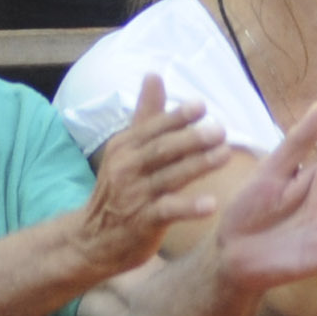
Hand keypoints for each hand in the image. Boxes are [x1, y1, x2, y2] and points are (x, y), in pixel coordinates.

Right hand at [71, 75, 232, 278]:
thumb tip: (154, 74)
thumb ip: (146, 115)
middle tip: (221, 130)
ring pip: (169, 177)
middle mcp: (126, 168)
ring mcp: (133, 196)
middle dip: (192, 139)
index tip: (202, 106)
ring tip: (225, 155)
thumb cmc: (119, 188)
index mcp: (124, 147)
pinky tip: (211, 204)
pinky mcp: (141, 223)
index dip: (177, 117)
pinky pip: (167, 211)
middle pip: (163, 150)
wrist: (91, 241)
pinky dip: (189, 207)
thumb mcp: (127, 150)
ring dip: (198, 165)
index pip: (153, 128)